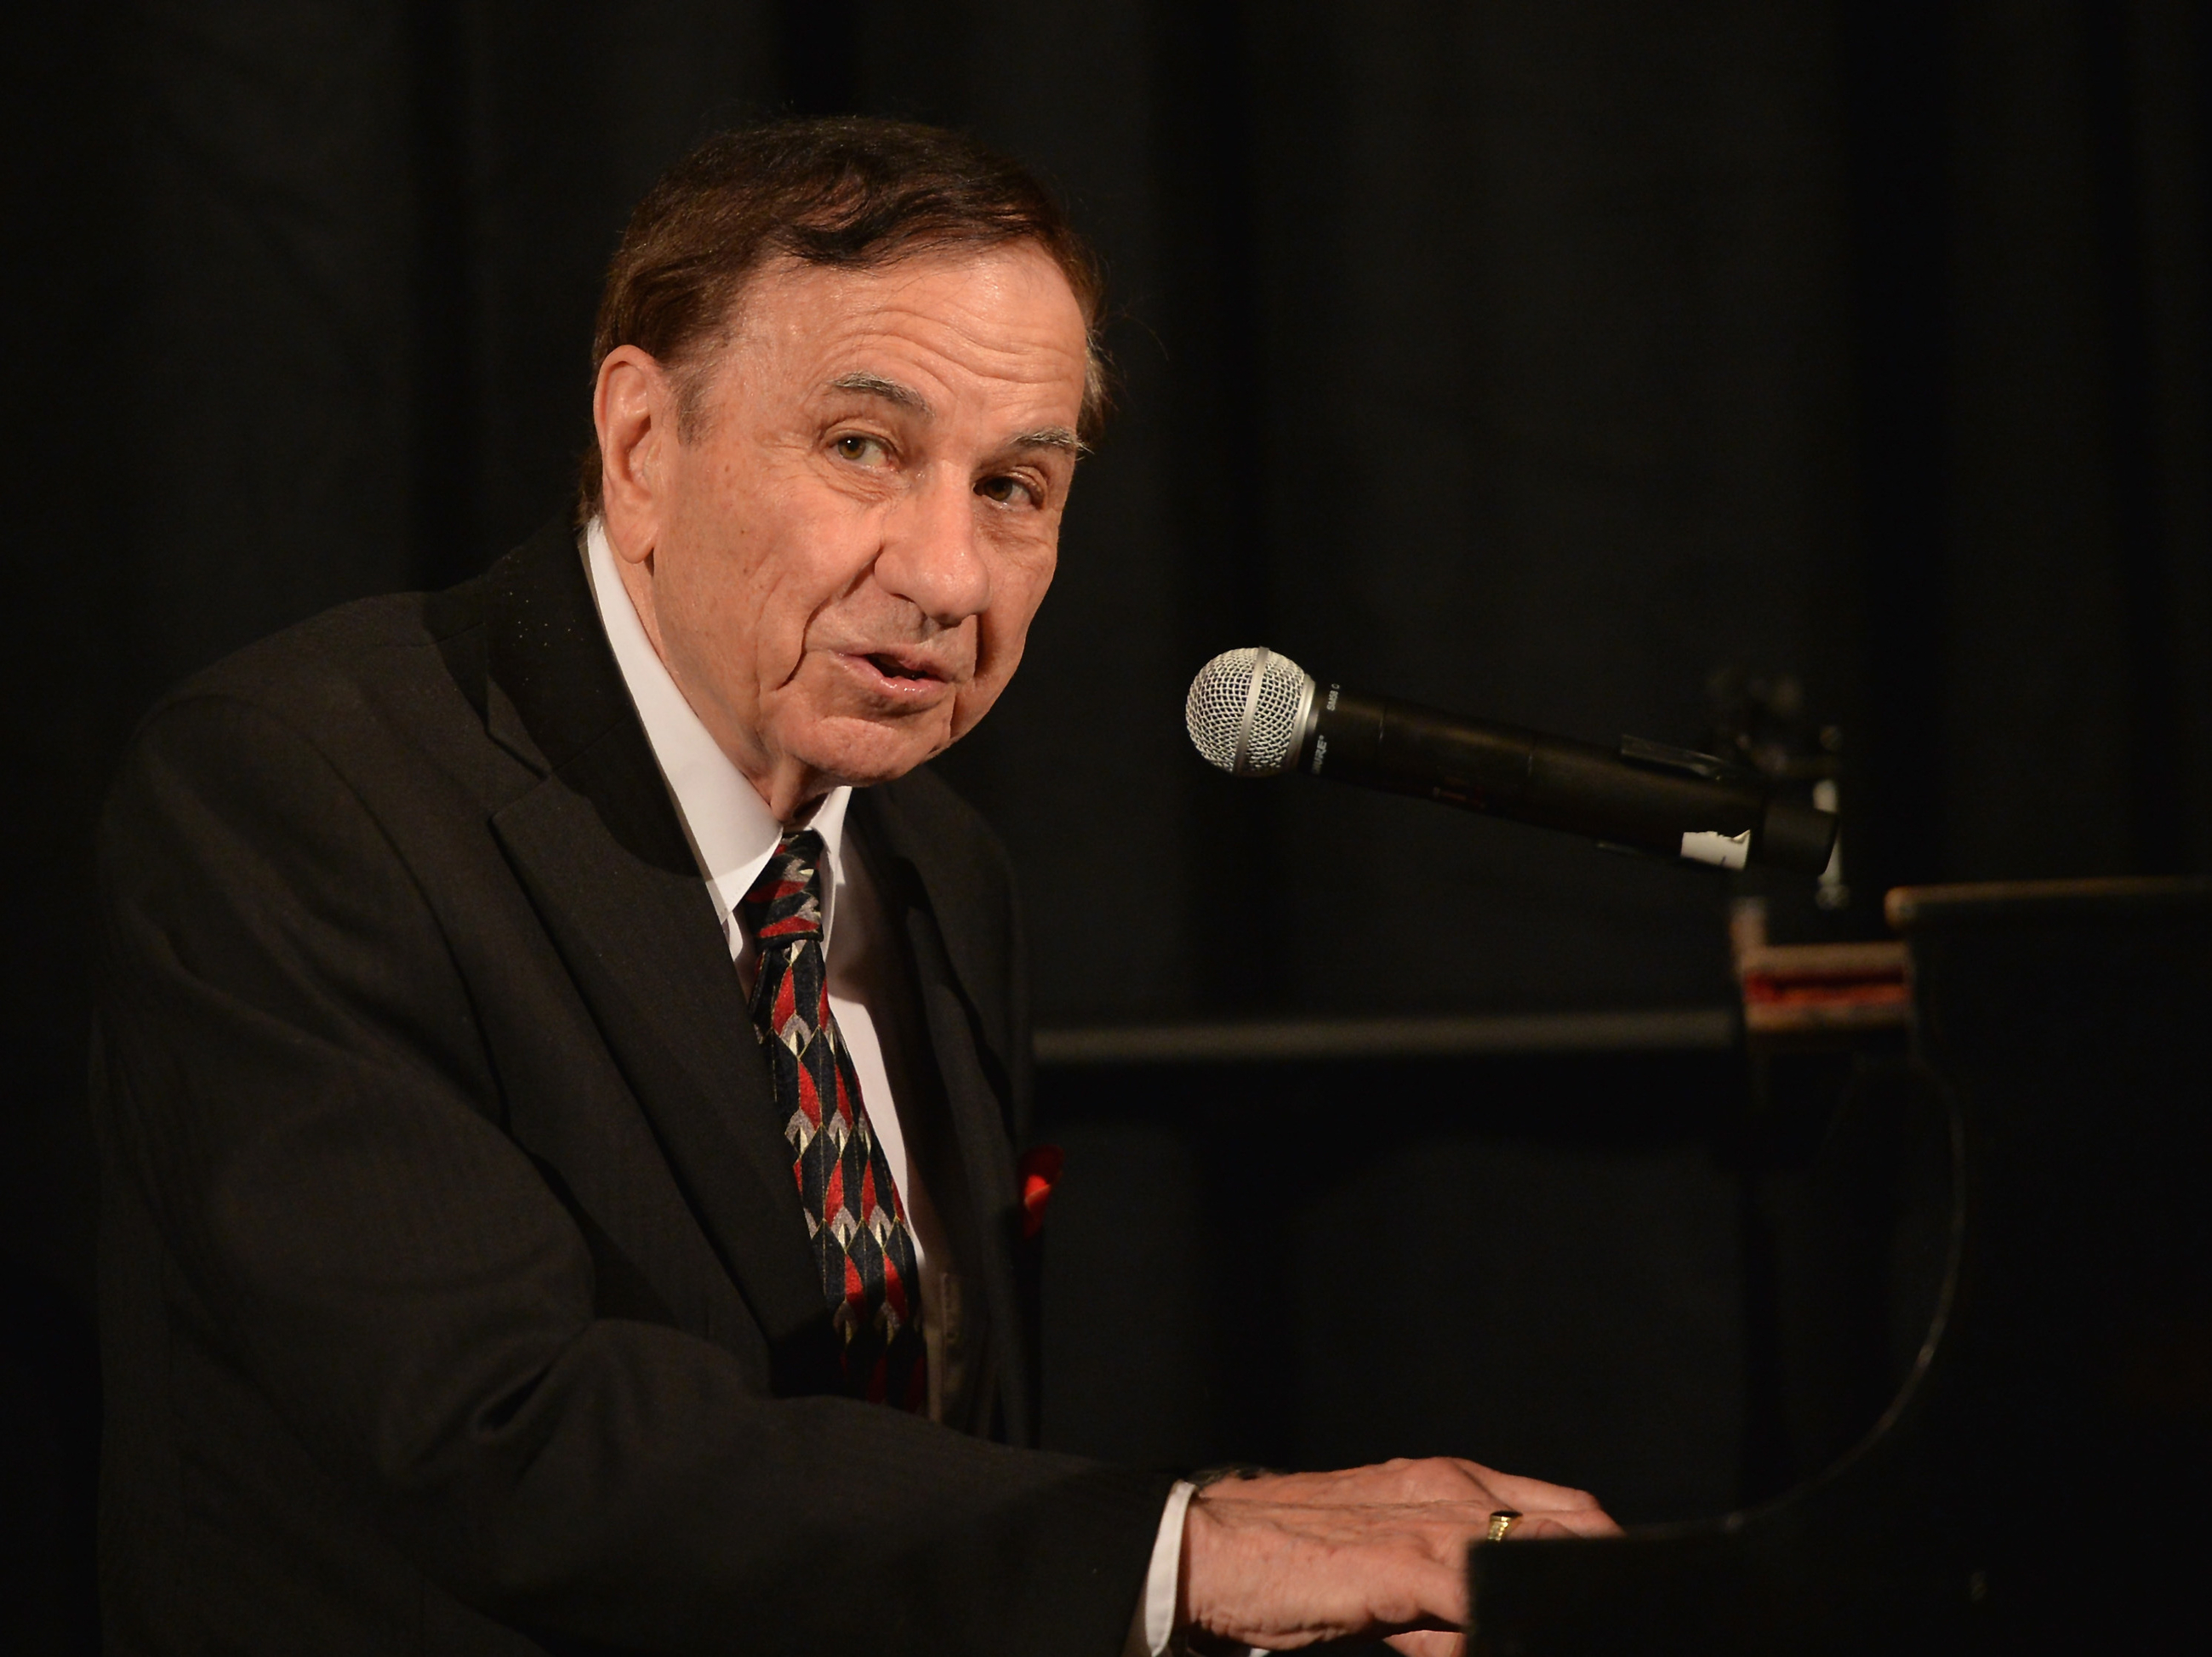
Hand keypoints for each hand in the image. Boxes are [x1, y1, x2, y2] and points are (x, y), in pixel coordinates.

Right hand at [1178, 1457, 1619, 1652]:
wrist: (1210, 1548)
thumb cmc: (1291, 1561)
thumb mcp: (1389, 1565)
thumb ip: (1447, 1589)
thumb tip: (1493, 1630)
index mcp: (1451, 1481)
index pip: (1568, 1511)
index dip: (1608, 1555)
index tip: (1629, 1598)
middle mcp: (1453, 1489)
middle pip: (1577, 1528)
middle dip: (1601, 1579)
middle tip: (1612, 1620)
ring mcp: (1433, 1524)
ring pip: (1540, 1560)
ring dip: (1551, 1608)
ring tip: (1532, 1628)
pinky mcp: (1406, 1567)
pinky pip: (1485, 1600)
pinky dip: (1501, 1628)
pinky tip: (1486, 1644)